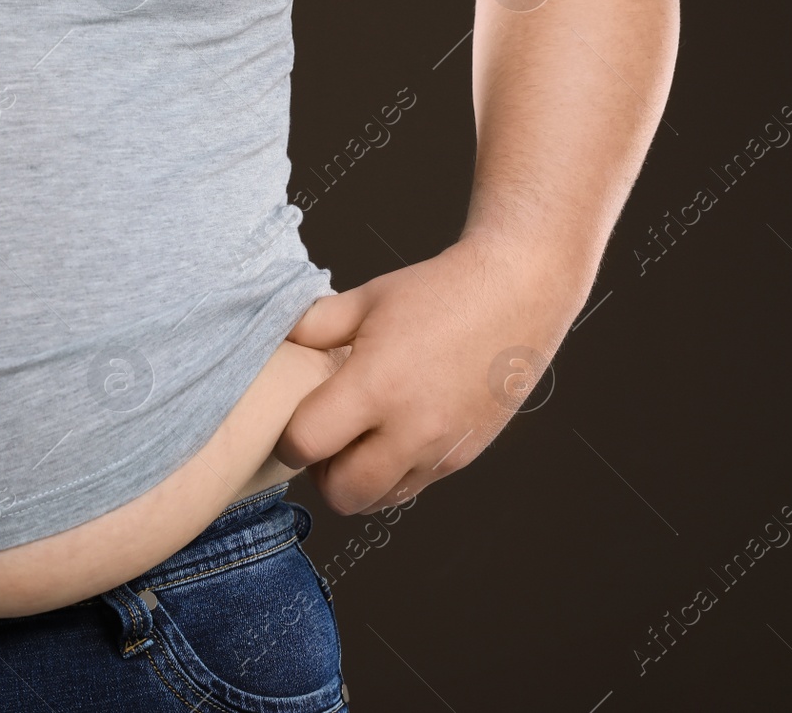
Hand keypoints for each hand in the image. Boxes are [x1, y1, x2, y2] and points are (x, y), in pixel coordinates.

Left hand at [275, 234, 582, 514]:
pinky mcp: (464, 456)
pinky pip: (414, 488)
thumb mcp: (366, 299)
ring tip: (362, 438)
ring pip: (379, 500)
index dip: (289, 439)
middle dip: (322, 473)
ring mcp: (441, 448)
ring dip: (360, 479)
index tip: (294, 422)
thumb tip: (275, 343)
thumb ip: (313, 327)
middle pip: (341, 494)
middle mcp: (410, 428)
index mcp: (375, 385)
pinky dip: (396, 473)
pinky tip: (397, 433)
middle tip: (327, 439)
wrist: (516, 293)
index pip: (305, 444)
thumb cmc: (439, 292)